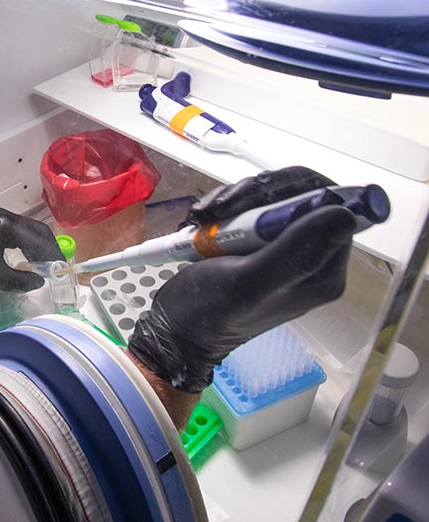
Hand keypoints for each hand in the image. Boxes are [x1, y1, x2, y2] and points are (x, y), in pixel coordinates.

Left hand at [0, 208, 63, 290]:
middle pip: (37, 230)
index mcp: (5, 224)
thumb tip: (40, 282)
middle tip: (58, 267)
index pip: (38, 238)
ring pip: (28, 231)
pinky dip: (28, 245)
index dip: (52, 255)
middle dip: (49, 249)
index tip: (61, 269)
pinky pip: (18, 233)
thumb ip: (22, 280)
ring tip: (46, 266)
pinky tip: (30, 260)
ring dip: (39, 247)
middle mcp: (4, 215)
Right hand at [128, 167, 355, 394]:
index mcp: (322, 271)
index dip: (297, 193)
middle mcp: (311, 258)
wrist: (176, 329)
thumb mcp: (250, 282)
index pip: (333, 207)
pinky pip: (252, 207)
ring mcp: (284, 250)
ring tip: (206, 218)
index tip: (257, 202)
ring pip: (274, 197)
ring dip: (237, 199)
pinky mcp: (259, 244)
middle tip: (223, 208)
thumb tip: (345, 214)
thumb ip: (297, 251)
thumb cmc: (209, 312)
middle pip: (302, 195)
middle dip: (259, 194)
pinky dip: (227, 206)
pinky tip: (203, 220)